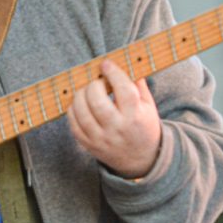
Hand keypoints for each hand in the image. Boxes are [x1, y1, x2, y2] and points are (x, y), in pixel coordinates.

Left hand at [67, 60, 162, 178]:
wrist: (141, 160)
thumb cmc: (144, 127)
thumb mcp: (149, 106)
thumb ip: (138, 85)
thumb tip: (127, 61)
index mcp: (135, 117)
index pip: (123, 91)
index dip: (113, 74)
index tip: (106, 64)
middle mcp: (117, 129)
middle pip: (97, 102)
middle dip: (93, 85)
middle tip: (96, 81)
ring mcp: (101, 139)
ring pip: (81, 113)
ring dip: (80, 96)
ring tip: (86, 91)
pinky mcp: (89, 145)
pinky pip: (74, 125)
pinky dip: (73, 110)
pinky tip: (80, 105)